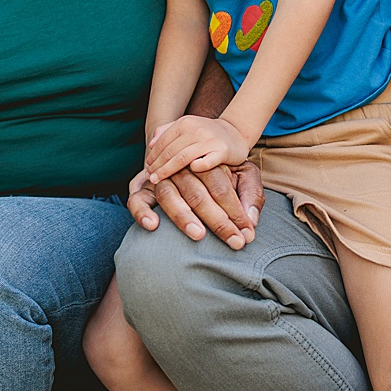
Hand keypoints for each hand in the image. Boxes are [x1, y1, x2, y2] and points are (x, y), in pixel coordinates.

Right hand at [128, 162, 263, 249]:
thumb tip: (252, 220)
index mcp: (206, 162)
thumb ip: (251, 194)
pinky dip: (142, 212)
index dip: (235, 212)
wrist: (190, 149)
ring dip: (183, 216)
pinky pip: (137, 200)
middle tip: (234, 242)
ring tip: (199, 234)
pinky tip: (153, 226)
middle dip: (218, 221)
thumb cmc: (224, 171)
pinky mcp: (142, 188)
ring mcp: (161, 177)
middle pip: (197, 194)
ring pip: (169, 196)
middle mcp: (181, 168)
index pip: (221, 188)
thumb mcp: (243, 174)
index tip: (247, 234)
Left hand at [146, 115, 252, 181]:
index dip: (153, 156)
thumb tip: (152, 144)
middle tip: (150, 178)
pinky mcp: (222, 151)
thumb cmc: (207, 134)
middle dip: (157, 166)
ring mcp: (209, 140)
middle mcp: (196, 129)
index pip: (163, 142)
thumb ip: (168, 131)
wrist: (235, 133)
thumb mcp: (187, 127)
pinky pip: (205, 162)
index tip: (147, 169)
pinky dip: (195, 168)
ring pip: (182, 158)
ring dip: (167, 171)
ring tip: (158, 180)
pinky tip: (188, 174)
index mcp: (185, 123)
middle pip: (170, 151)